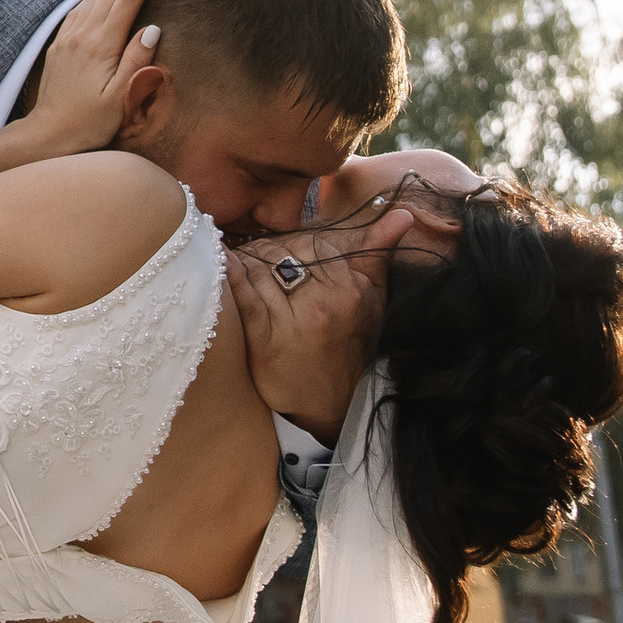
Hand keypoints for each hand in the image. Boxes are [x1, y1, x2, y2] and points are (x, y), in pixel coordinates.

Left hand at [8, 0, 166, 156]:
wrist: (48, 133)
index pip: (129, 0)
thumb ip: (137, 60)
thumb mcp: (120, 97)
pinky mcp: (60, 44)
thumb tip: (153, 27)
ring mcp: (68, 37)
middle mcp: (82, 34)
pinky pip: (80, 10)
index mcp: (100, 45)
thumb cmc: (90, 122)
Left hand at [224, 205, 416, 442]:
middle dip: (267, 252)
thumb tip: (402, 214)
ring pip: (261, 271)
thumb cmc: (349, 348)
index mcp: (351, 291)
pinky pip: (243, 297)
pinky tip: (221, 260)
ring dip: (246, 263)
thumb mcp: (373, 301)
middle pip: (283, 254)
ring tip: (239, 264)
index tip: (283, 253)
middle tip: (258, 259)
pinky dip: (229, 274)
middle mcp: (324, 305)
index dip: (293, 245)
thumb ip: (379, 253)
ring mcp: (294, 324)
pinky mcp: (265, 342)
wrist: (329, 408)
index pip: (313, 245)